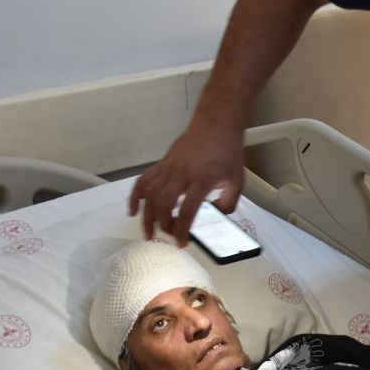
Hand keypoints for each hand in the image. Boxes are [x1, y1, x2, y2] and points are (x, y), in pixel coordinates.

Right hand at [128, 119, 245, 242]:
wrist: (215, 125)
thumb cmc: (226, 152)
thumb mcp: (236, 181)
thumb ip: (228, 204)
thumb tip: (216, 217)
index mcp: (202, 180)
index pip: (188, 211)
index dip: (182, 231)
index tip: (182, 243)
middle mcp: (182, 174)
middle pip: (164, 205)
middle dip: (163, 226)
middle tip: (168, 238)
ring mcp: (169, 168)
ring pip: (151, 195)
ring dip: (147, 217)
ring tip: (149, 233)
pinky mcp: (162, 164)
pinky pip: (143, 181)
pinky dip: (135, 196)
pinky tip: (133, 210)